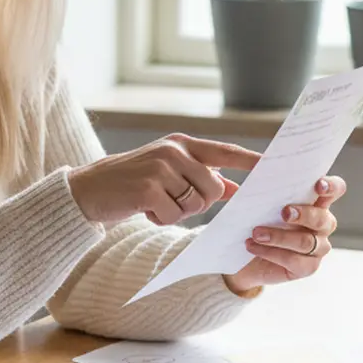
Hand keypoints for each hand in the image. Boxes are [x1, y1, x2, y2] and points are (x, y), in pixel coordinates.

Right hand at [67, 133, 260, 224]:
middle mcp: (173, 151)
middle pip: (214, 188)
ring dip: (177, 212)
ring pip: (195, 204)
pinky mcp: (148, 188)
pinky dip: (161, 219)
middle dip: (197, 203)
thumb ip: (201, 177)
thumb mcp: (168, 173)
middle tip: (171, 200)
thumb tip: (235, 189)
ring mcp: (160, 168)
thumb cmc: (132, 183)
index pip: (225, 152)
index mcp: (181, 144)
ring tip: (154, 202)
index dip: (251, 161)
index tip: (274, 166)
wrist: (88, 190)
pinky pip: (174, 216)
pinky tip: (143, 209)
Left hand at [223, 176, 344, 294]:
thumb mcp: (259, 204)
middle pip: (323, 218)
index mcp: (316, 202)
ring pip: (306, 242)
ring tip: (256, 233)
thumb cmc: (256, 222)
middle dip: (303, 214)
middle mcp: (322, 225)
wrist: (247, 258)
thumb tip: (248, 177)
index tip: (318, 185)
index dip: (331, 186)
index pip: (335, 189)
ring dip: (279, 236)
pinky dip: (270, 252)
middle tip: (284, 212)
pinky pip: (294, 260)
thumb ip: (265, 192)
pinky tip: (252, 246)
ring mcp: (318, 248)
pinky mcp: (307, 267)